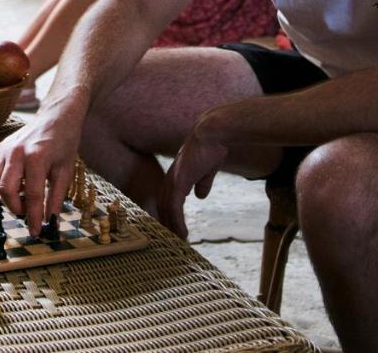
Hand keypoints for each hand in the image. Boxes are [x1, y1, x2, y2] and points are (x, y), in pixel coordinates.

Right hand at [0, 112, 81, 232]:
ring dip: (5, 194)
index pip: (32, 195)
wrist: (56, 118)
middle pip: (6, 190)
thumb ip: (56, 197)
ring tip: (22, 192)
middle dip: (15, 207)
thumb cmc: (64, 144)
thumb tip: (50, 221)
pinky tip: (12, 181)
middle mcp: (17, 153)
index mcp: (37, 158)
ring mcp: (5, 149)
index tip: (35, 232)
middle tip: (28, 210)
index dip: (33, 217)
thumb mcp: (66, 172)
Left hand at [158, 116, 228, 238]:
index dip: (169, 215)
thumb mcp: (207, 169)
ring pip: (166, 210)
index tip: (175, 230)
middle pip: (162, 207)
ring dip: (172, 228)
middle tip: (174, 241)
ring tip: (180, 242)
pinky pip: (174, 208)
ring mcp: (173, 180)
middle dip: (168, 225)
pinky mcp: (179, 182)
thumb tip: (200, 196)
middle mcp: (170, 178)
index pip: (166, 200)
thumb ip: (203, 182)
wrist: (214, 134)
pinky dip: (177, 223)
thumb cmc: (212, 148)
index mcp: (176, 176)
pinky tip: (183, 234)